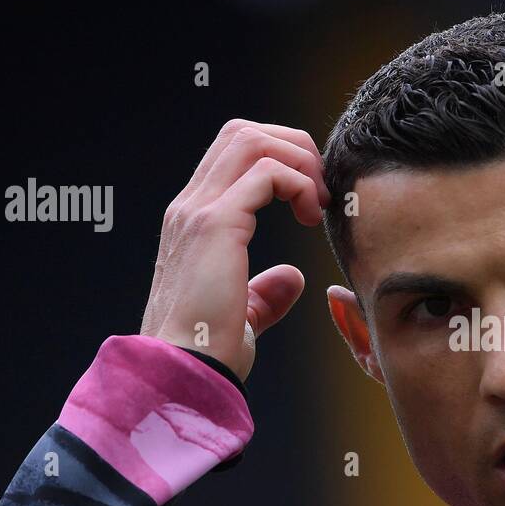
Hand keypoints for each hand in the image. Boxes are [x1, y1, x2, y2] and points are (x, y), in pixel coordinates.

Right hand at [140, 119, 329, 380]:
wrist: (183, 372)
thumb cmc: (209, 352)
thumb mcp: (243, 316)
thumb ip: (265, 293)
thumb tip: (292, 278)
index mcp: (193, 221)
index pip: (234, 155)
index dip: (280, 162)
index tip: (310, 202)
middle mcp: (190, 206)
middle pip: (242, 133)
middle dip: (293, 148)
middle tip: (321, 193)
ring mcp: (198, 210)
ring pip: (253, 140)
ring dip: (298, 161)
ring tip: (318, 204)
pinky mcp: (215, 224)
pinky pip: (267, 173)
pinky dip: (298, 183)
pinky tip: (310, 217)